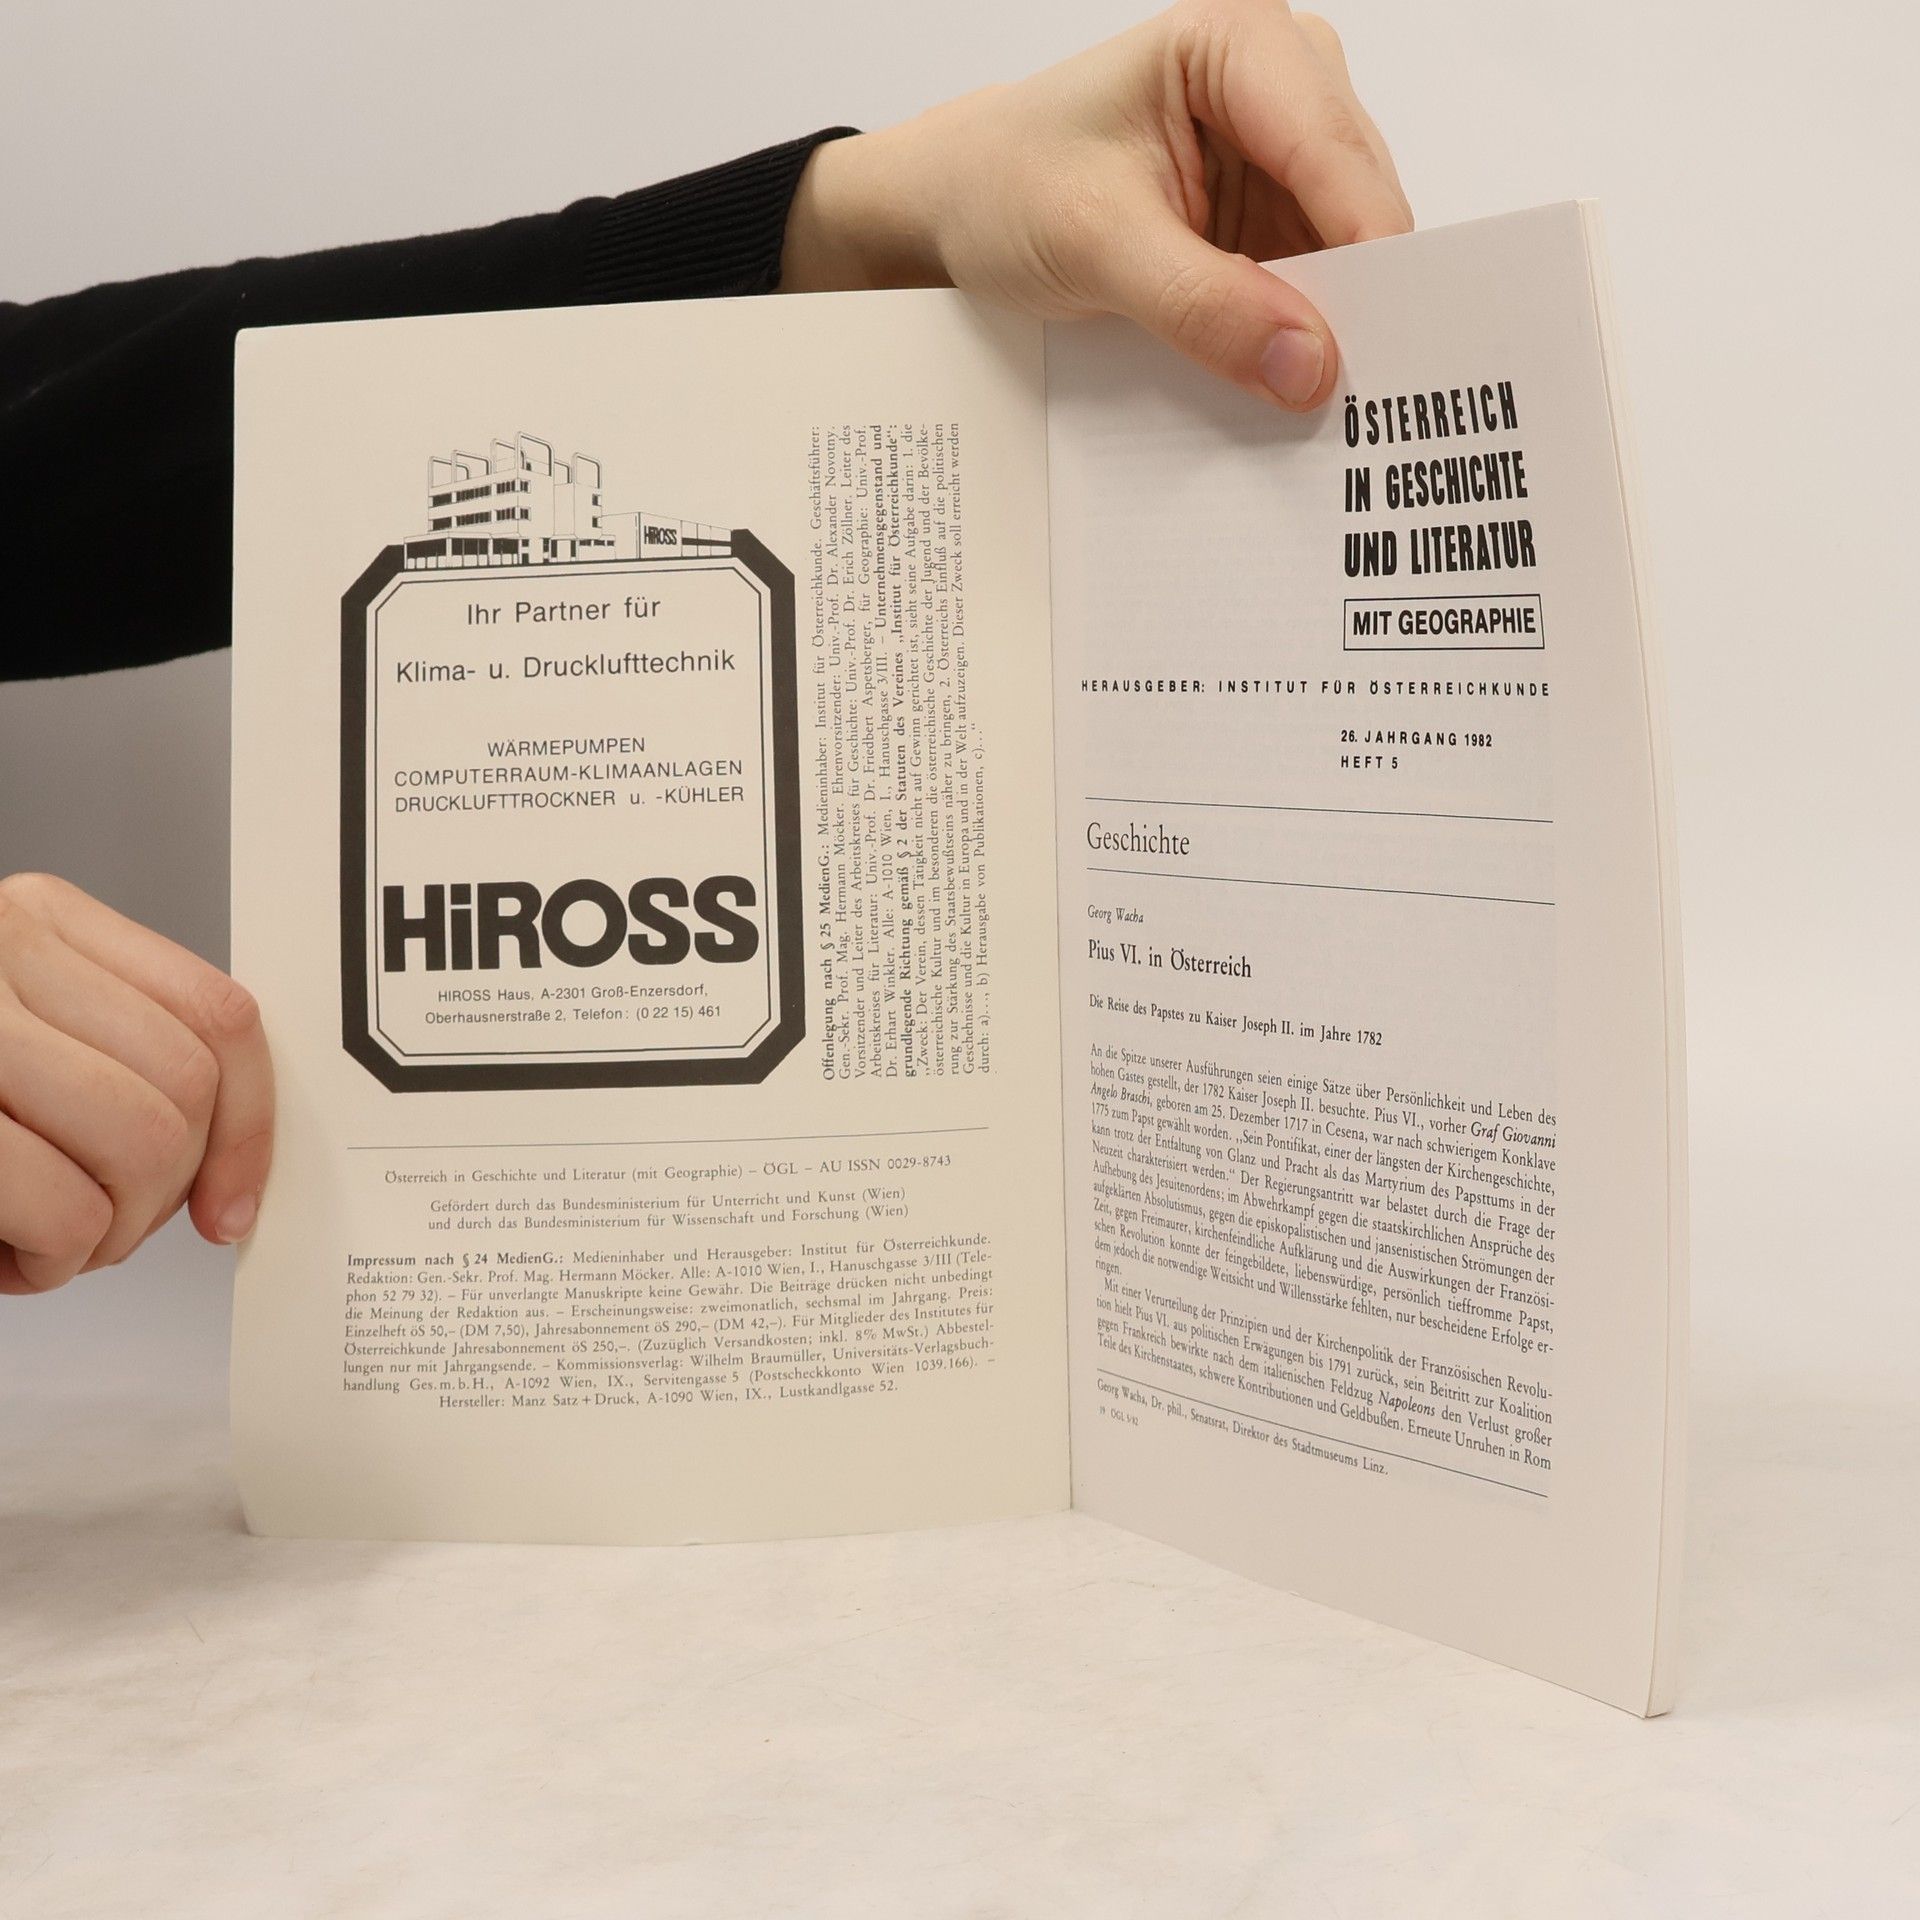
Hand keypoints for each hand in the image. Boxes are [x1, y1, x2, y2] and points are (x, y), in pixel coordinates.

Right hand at [0, 873, 273, 1294]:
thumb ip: (119, 1058)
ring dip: (107, 1232)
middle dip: (163, 1193)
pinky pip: (62, 1202)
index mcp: (41, 922)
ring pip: (141, 1143)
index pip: (217, 1014)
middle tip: (102, 1228)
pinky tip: (7, 1255)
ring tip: (48, 1241)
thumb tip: (236, 1152)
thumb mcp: (25, 1044)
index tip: (231, 1201)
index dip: (248, 1126)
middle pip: (185, 1089)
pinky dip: (54, 1258)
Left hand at [781, 1, 1410, 408]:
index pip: (1333, 152)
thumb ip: (1203, 305)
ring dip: (1333, 324)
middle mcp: (1283, 82)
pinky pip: (1318, 281)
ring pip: (1351, 249)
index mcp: (1239, 44)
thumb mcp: (1094, 246)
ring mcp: (1285, 152)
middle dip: (1355, 297)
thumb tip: (1308, 365)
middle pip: (1360, 201)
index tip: (1369, 352)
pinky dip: (1303, 332)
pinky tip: (1284, 378)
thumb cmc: (1007, 187)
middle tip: (1342, 396)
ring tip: (1312, 398)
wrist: (963, 205)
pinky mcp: (1274, 213)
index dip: (1367, 253)